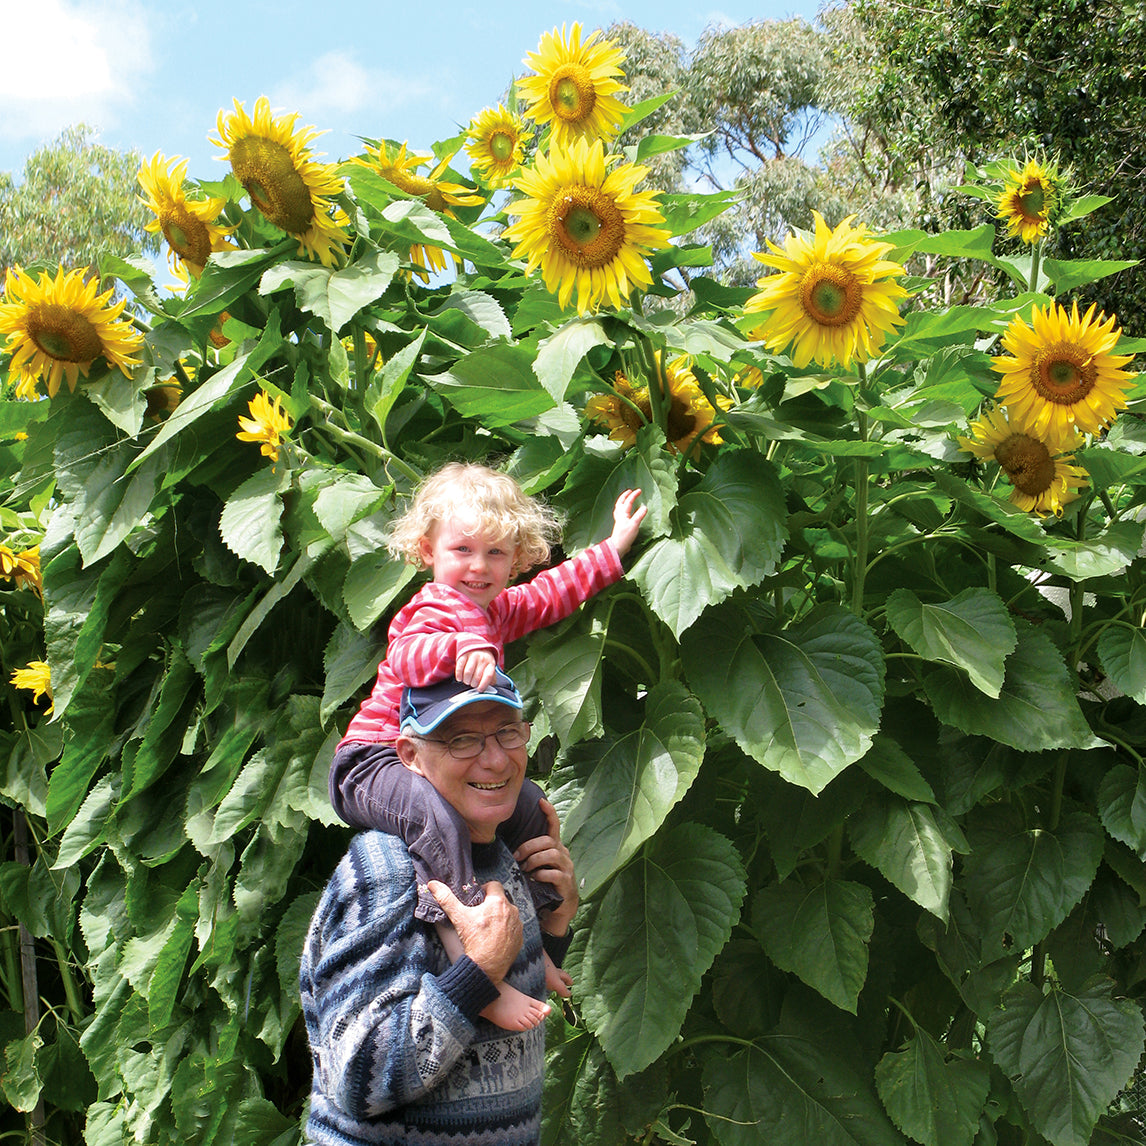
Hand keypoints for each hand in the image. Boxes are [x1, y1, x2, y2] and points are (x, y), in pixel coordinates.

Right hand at [427, 880, 522, 981]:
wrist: (486, 967)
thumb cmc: (474, 941)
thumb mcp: (459, 917)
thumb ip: (446, 898)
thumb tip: (433, 884)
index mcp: (498, 902)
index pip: (494, 885)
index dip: (485, 889)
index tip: (478, 899)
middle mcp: (512, 910)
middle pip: (501, 900)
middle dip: (491, 904)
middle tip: (480, 915)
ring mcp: (517, 925)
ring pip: (508, 913)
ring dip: (500, 916)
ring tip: (487, 927)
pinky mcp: (520, 937)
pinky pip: (513, 927)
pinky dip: (506, 929)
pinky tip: (495, 937)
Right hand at [455, 647, 497, 690]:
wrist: (477, 647)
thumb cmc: (484, 662)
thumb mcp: (490, 668)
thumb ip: (491, 679)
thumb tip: (489, 689)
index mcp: (491, 663)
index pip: (488, 676)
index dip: (483, 685)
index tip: (479, 690)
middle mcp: (482, 659)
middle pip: (477, 676)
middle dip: (473, 684)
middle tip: (473, 684)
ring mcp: (473, 656)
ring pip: (467, 673)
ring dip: (466, 680)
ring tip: (467, 681)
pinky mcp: (463, 655)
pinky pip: (459, 667)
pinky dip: (459, 675)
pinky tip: (460, 678)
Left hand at [514, 798, 577, 935]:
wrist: (560, 907)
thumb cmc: (545, 883)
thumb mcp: (538, 866)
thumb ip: (531, 855)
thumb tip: (512, 850)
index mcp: (556, 847)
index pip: (554, 826)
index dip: (549, 813)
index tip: (541, 801)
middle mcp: (564, 853)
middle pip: (548, 840)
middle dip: (529, 847)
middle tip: (517, 857)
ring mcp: (567, 867)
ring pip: (551, 854)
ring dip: (534, 860)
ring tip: (525, 869)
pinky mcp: (566, 881)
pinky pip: (553, 873)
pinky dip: (541, 874)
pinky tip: (534, 879)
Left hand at [609, 488, 646, 557]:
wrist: (617, 547)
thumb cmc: (625, 536)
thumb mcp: (634, 525)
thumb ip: (639, 515)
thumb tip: (645, 507)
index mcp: (623, 514)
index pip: (628, 502)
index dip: (634, 495)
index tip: (639, 490)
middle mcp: (619, 516)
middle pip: (620, 503)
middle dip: (624, 496)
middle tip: (629, 491)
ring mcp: (618, 521)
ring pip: (618, 508)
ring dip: (621, 502)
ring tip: (625, 499)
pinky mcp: (619, 526)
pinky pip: (619, 514)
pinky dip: (621, 510)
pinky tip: (624, 513)